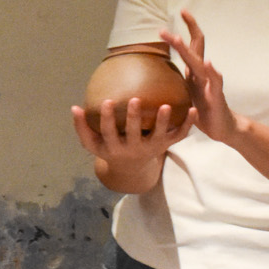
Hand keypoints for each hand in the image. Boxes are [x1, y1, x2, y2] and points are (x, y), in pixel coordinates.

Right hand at [71, 95, 193, 164]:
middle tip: (136, 100)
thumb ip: (82, 127)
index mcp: (114, 147)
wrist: (132, 169)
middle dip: (135, 118)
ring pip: (159, 136)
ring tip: (166, 106)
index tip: (107, 101)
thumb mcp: (93, 144)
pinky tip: (193, 110)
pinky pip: (179, 137)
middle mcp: (133, 148)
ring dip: (163, 122)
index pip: (109, 132)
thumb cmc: (110, 148)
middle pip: (134, 133)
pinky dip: (187, 125)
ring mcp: (151, 148)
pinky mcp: (166, 146)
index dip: (108, 118)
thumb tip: (74, 107)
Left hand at [161, 12, 239, 143]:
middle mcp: (203, 74)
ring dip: (187, 51)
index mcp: (194, 72)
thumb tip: (154, 75)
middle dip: (188, 30)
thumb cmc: (202, 111)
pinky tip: (209, 63)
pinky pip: (215, 82)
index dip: (185, 30)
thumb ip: (175, 82)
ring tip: (177, 39)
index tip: (180, 12)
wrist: (222, 128)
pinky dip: (212, 72)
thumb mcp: (184, 95)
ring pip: (199, 63)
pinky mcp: (217, 97)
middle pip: (196, 47)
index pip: (190, 46)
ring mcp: (210, 84)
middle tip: (180, 14)